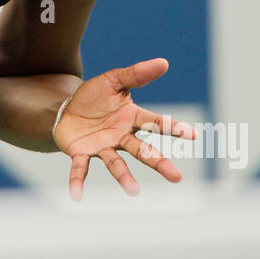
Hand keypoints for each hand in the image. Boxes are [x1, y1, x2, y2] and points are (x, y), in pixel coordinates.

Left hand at [52, 58, 195, 201]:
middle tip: (177, 177)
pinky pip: (80, 168)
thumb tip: (163, 62)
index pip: (155, 122)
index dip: (173, 128)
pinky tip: (76, 196)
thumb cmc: (94, 97)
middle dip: (158, 162)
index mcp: (132, 118)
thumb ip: (136, 74)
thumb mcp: (114, 81)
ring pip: (116, 163)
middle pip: (142, 150)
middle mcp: (121, 137)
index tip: (193, 134)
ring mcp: (102, 147)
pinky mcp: (81, 154)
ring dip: (124, 176)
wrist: (66, 110)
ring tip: (133, 191)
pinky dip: (78, 181)